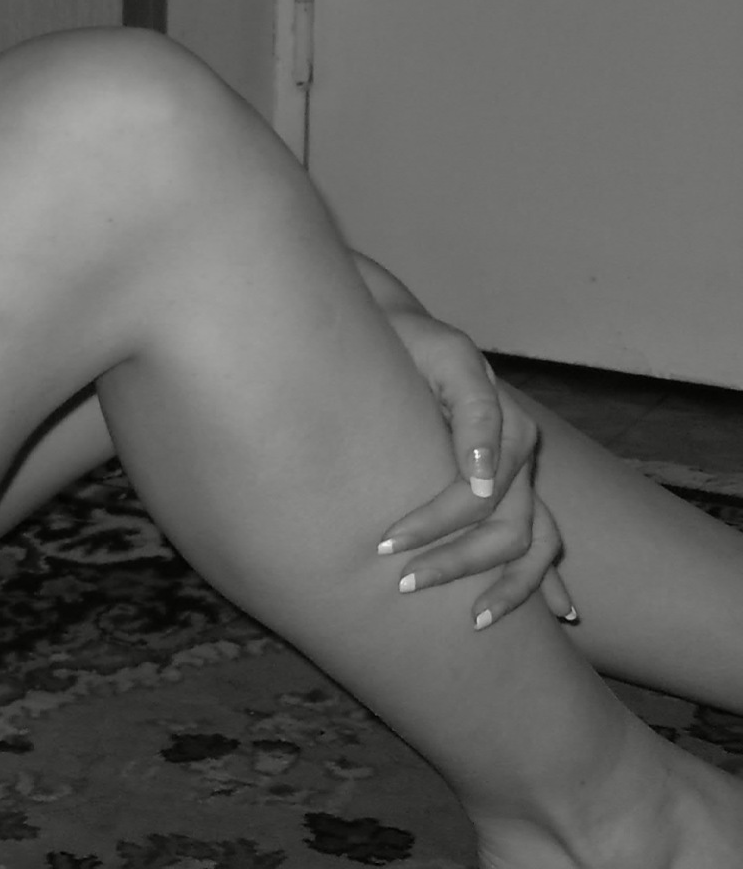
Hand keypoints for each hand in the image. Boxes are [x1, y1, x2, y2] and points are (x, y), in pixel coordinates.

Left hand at [361, 269, 575, 628]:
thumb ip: (473, 412)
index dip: (434, 524)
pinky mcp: (514, 483)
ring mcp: (522, 472)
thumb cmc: (412, 343)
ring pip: (536, 543)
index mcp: (506, 426)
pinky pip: (546, 537)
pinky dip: (550, 577)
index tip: (385, 544)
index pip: (476, 497)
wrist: (406, 327)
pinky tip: (561, 614)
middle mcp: (521, 453)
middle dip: (458, 563)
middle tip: (404, 585)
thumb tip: (481, 477)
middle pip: (506, 529)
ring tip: (475, 622)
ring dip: (509, 587)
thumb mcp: (442, 359)